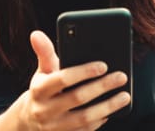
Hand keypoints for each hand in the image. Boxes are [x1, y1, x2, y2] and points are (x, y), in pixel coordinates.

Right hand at [15, 31, 129, 130]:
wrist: (30, 120)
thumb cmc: (42, 89)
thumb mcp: (42, 71)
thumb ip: (44, 52)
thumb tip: (36, 34)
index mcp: (39, 89)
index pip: (62, 78)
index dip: (83, 72)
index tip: (103, 65)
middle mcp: (45, 109)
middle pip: (77, 98)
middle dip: (102, 87)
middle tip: (121, 76)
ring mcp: (55, 127)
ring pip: (85, 118)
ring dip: (108, 106)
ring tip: (124, 95)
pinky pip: (86, 130)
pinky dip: (101, 120)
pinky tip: (112, 110)